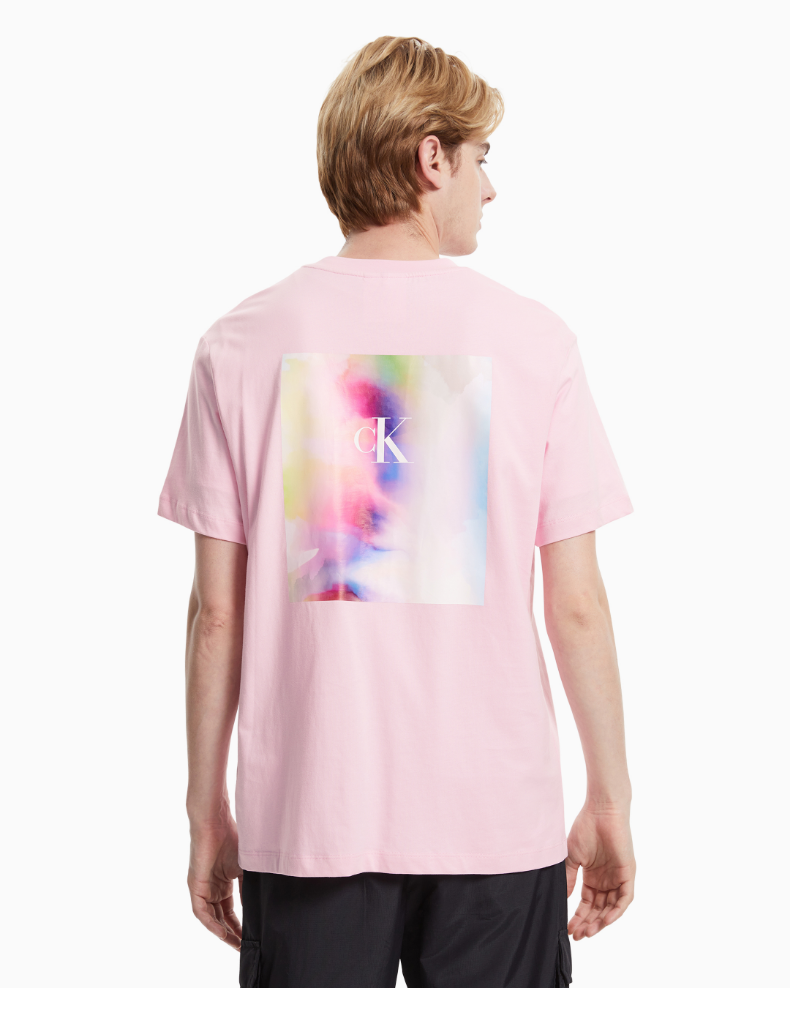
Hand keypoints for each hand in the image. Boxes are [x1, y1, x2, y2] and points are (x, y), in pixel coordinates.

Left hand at [188, 820, 242, 949]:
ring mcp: (202, 888)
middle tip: (244, 946)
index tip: (250, 937)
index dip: (239, 925)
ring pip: (211, 918)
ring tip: (235, 944)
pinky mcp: (195, 886)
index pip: (230, 911)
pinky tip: (222, 933)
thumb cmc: (232, 838)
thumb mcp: (245, 867)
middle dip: (232, 933)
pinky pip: (201, 912)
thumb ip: (249, 887)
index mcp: (222, 883)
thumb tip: (259, 905)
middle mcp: (211, 888)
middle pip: (221, 918)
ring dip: (222, 932)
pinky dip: (211, 923)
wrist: (215, 823)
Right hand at [565, 805, 634, 939]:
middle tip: (577, 935)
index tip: (569, 928)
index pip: (587, 903)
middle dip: (588, 923)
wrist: (601, 811)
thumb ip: (568, 879)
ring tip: (588, 931)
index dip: (579, 917)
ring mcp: (618, 877)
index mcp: (593, 876)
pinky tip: (605, 920)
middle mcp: (606, 879)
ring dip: (601, 921)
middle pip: (599, 909)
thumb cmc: (585, 828)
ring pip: (611, 907)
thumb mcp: (572, 858)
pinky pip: (625, 899)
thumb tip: (563, 899)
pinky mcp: (628, 874)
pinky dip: (616, 911)